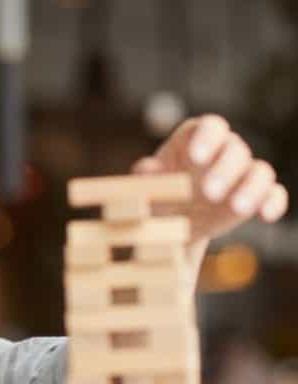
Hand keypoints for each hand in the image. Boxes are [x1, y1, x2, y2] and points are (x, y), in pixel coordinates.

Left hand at [133, 114, 287, 243]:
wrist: (170, 222)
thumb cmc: (155, 194)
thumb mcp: (144, 185)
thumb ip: (145, 175)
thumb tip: (146, 168)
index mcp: (195, 139)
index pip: (210, 126)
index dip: (206, 138)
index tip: (196, 158)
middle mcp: (223, 151)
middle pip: (235, 149)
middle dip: (224, 170)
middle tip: (208, 194)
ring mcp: (242, 174)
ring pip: (258, 171)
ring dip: (251, 188)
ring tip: (237, 208)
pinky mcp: (255, 196)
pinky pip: (272, 194)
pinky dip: (273, 202)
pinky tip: (265, 215)